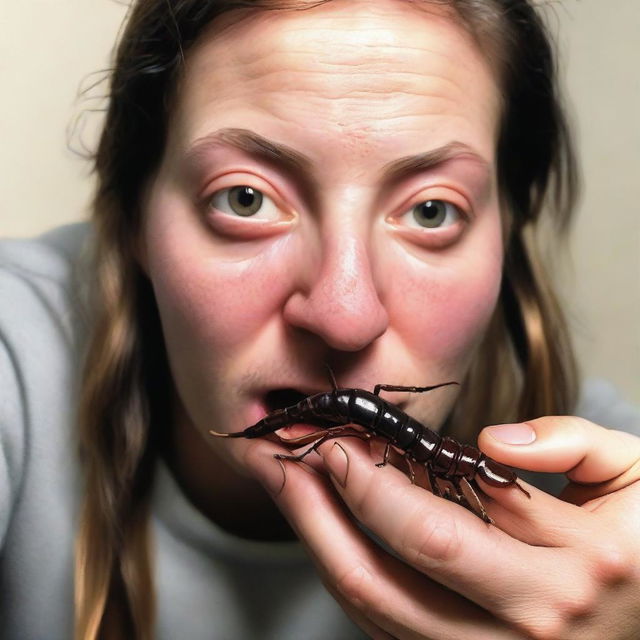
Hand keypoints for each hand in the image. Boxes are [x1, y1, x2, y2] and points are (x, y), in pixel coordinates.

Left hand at [245, 416, 639, 638]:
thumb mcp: (633, 471)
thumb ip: (568, 442)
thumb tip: (490, 441)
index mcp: (575, 567)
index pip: (438, 526)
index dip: (370, 481)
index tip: (335, 442)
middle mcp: (531, 627)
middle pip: (391, 577)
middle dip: (321, 514)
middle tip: (284, 461)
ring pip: (381, 614)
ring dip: (321, 547)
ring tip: (290, 492)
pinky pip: (394, 632)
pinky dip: (352, 581)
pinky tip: (330, 535)